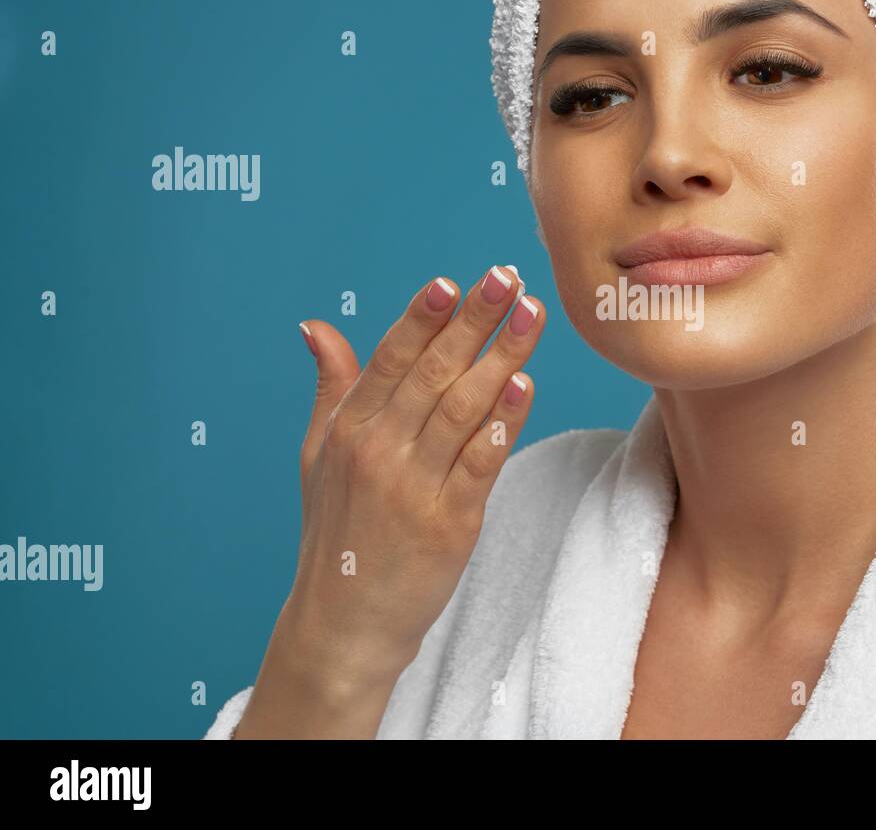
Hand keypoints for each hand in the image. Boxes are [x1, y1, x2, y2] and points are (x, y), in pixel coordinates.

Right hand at [235, 265, 542, 737]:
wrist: (345, 622)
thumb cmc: (337, 532)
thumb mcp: (318, 457)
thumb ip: (332, 388)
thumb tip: (316, 326)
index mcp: (348, 430)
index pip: (389, 360)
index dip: (421, 319)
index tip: (450, 282)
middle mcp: (378, 452)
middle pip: (433, 373)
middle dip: (474, 321)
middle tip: (508, 279)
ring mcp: (413, 487)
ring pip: (462, 409)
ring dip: (502, 357)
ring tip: (532, 316)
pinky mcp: (449, 523)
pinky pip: (480, 463)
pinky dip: (502, 423)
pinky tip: (525, 387)